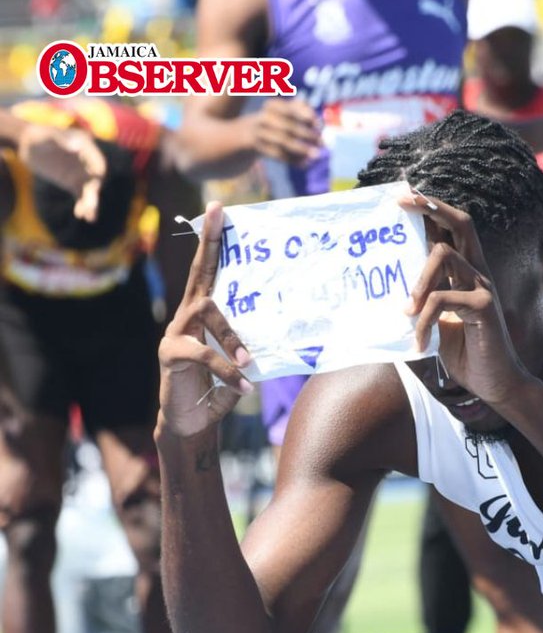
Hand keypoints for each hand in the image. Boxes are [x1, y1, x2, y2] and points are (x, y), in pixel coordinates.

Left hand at [18, 124, 105, 220]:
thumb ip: (59, 139)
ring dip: (90, 204)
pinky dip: (83, 206)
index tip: (95, 182)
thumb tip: (76, 148)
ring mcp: (81, 173)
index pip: (98, 162)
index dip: (98, 172)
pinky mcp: (73, 183)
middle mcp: (87, 161)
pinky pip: (82, 197)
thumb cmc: (36, 136)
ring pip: (90, 191)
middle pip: (95, 180)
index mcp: (85, 148)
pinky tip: (81, 216)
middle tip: (89, 207)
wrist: (27, 145)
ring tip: (87, 217)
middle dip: (93, 194)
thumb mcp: (44, 136)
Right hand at [158, 202, 252, 437]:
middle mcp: (186, 316)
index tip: (218, 209)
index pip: (208, 271)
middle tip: (220, 216)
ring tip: (248, 362)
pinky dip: (224, 370)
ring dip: (231, 336)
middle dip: (210, 245)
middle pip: (200, 275)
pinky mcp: (170, 355)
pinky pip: (201, 354)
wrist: (192, 424)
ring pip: (206, 313)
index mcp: (202, 314)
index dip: (212, 241)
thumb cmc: (217, 391)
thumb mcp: (240, 365)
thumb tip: (282, 337)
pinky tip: (243, 386)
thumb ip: (251, 348)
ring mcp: (176, 333)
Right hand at [249, 98, 321, 165]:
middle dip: (307, 135)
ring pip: (283, 142)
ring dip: (302, 149)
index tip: (319, 125)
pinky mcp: (259, 148)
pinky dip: (293, 160)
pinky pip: (278, 155)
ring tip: (316, 155)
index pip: (290, 109)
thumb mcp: (284, 112)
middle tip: (323, 143)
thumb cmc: (275, 121)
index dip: (305, 117)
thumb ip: (301, 112)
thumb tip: (319, 122)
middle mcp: (264, 117)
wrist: (248, 133)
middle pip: (288, 126)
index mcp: (272, 106)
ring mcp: (260, 133)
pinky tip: (305, 163)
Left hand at [398, 190, 531, 408]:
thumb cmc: (466, 353)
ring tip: (404, 312)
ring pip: (445, 255)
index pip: (452, 228)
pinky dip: (424, 321)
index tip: (403, 194)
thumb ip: (420, 304)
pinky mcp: (485, 306)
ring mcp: (484, 286)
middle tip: (401, 202)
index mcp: (467, 272)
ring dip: (417, 280)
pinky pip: (444, 299)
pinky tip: (419, 343)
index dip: (431, 207)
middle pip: (461, 222)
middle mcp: (478, 271)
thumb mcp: (435, 324)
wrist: (496, 383)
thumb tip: (385, 298)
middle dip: (430, 207)